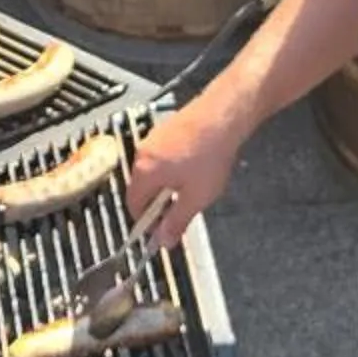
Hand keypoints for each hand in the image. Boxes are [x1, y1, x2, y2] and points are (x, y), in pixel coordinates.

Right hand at [127, 100, 244, 249]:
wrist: (224, 115)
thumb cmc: (210, 155)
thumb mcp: (196, 198)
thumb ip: (177, 221)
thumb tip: (163, 240)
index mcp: (144, 172)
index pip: (133, 205)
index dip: (147, 222)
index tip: (164, 229)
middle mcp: (143, 153)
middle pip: (142, 188)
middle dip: (159, 203)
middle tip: (182, 209)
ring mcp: (154, 139)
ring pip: (153, 171)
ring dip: (167, 185)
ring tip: (193, 186)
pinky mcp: (166, 129)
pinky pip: (162, 156)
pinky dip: (173, 167)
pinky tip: (195, 167)